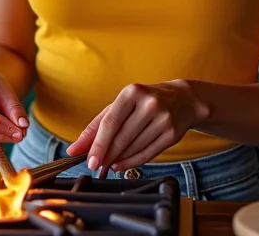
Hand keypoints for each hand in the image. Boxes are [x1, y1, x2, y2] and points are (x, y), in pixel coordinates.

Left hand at [66, 80, 205, 173]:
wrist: (183, 99)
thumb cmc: (144, 101)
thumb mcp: (121, 105)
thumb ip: (97, 125)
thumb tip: (76, 147)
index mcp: (132, 93)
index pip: (110, 123)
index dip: (98, 144)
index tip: (88, 160)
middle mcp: (149, 104)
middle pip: (121, 138)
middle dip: (106, 155)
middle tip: (95, 166)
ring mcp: (163, 120)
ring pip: (134, 148)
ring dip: (117, 160)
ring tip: (107, 165)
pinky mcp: (172, 134)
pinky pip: (148, 154)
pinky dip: (132, 162)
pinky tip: (121, 166)